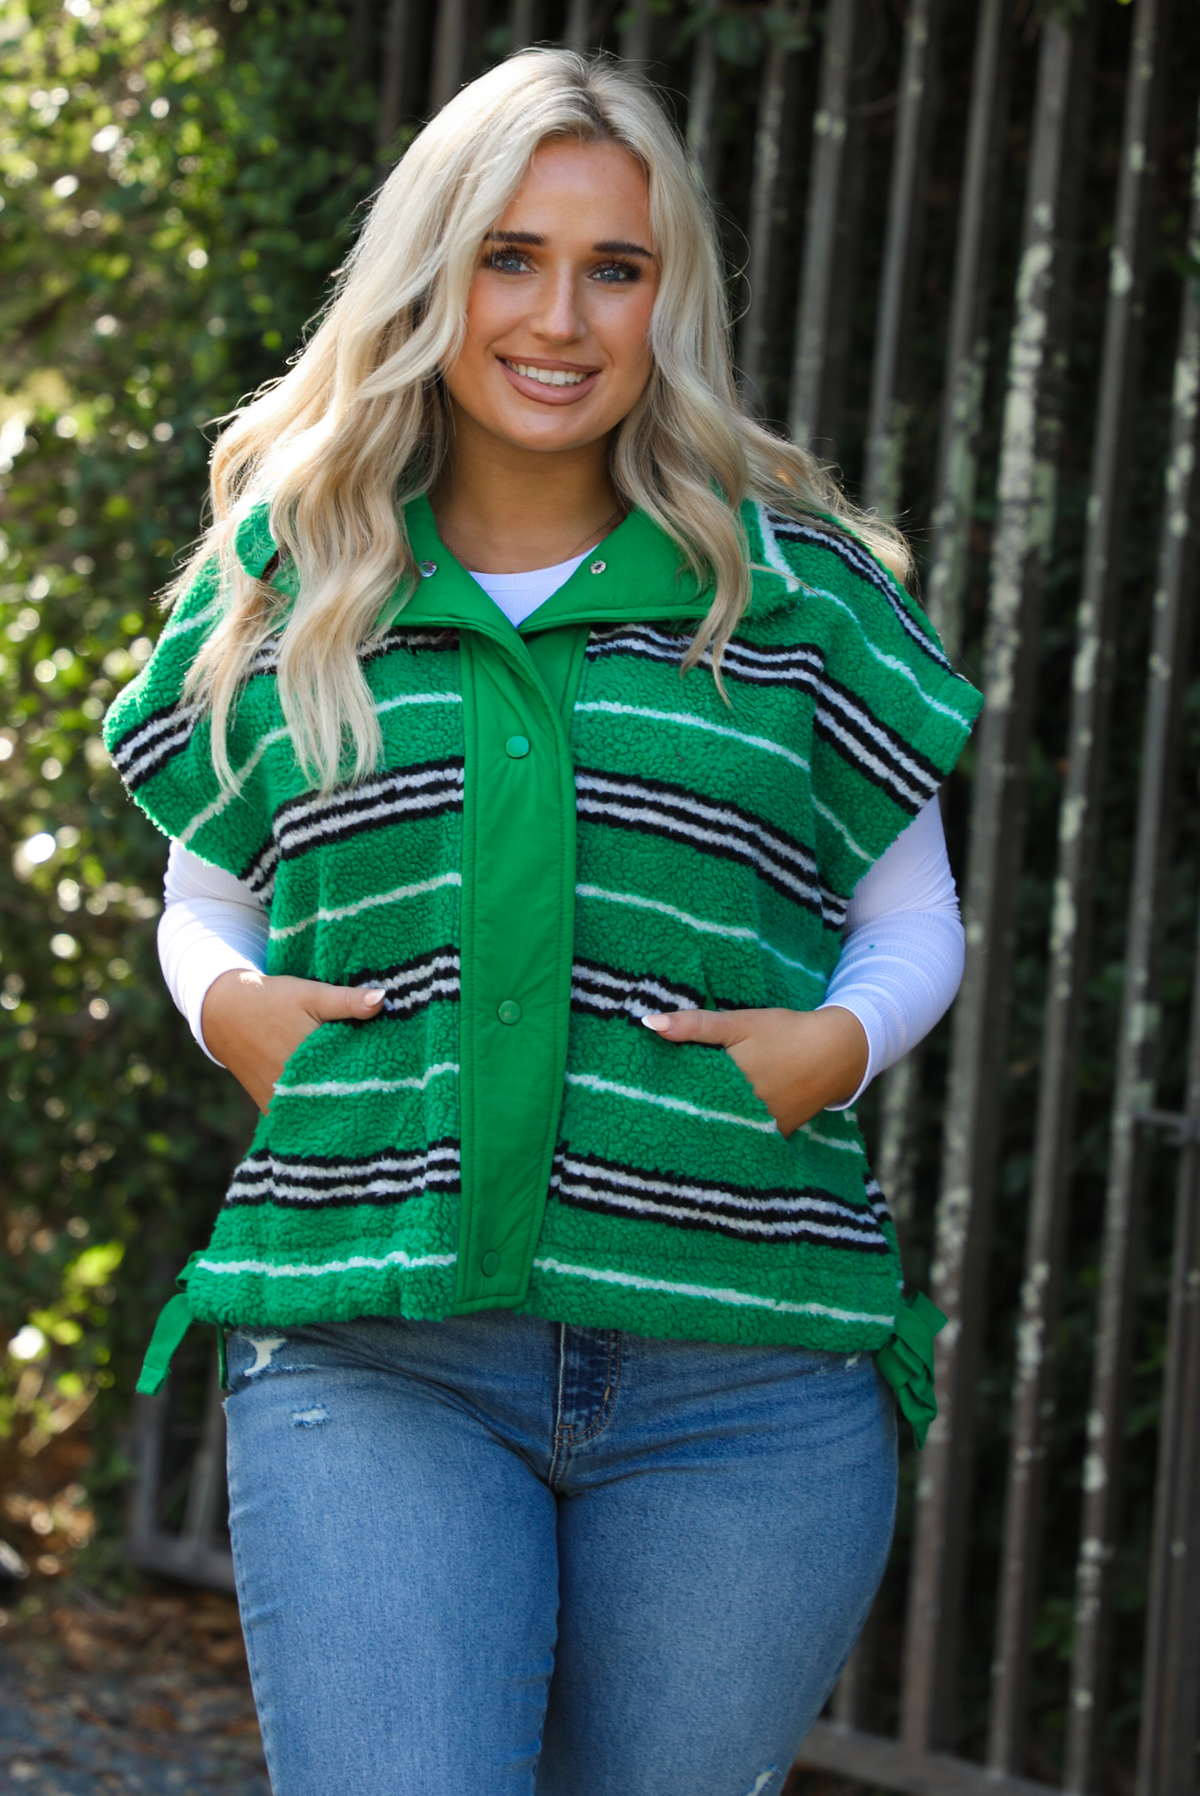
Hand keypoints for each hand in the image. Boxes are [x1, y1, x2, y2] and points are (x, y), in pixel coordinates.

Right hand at [201, 969, 384, 1113]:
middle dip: (362, 1099)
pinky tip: (339, 1113)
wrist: (225, 1012)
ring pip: (319, 1115)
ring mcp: (279, 1104)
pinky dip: (317, 1116)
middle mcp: (292, 1090)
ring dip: (340, 1110)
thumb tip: (383, 999)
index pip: (354, 1079)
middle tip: (392, 1098)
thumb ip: (346, 1000)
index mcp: (308, 1062)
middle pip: (337, 1101)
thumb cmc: (272, 1000)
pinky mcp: (270, 1109)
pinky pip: (300, 1120)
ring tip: (371, 1108)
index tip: (399, 1079)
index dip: (378, 1080)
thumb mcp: (310, 994)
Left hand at [641, 1005, 868, 1136]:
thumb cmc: (784, 1033)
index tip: (636, 1098)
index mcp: (730, 1086)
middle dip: (676, 1117)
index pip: (683, 1098)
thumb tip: (648, 1023)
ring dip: (700, 1128)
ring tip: (668, 1127)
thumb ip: (695, 1025)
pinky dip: (727, 1133)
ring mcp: (762, 1129)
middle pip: (700, 1119)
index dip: (660, 1098)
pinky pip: (743, 1138)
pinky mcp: (776, 1135)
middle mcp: (745, 1114)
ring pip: (721, 1132)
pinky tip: (709, 1130)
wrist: (837, 1052)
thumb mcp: (739, 1022)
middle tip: (643, 1118)